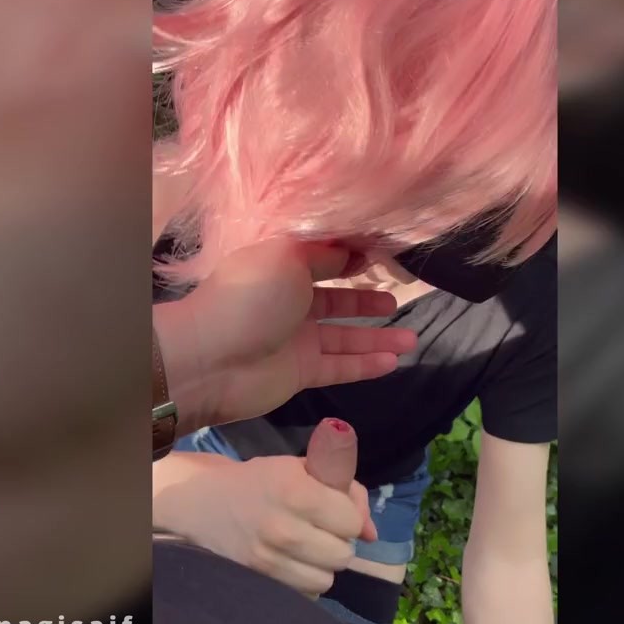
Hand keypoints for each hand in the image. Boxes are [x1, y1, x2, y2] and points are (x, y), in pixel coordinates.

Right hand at [153, 419, 375, 596]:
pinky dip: (305, 581)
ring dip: (323, 565)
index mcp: (295, 489)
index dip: (347, 515)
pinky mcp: (257, 579)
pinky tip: (293, 563)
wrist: (204, 502)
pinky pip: (305, 593)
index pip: (350, 521)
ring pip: (326, 579)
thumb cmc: (262, 480)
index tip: (333, 509)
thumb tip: (372, 534)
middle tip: (320, 530)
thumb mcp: (303, 468)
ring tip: (308, 548)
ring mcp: (267, 557)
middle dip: (338, 542)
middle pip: (343, 555)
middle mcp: (282, 526)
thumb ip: (348, 491)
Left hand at [154, 239, 416, 432]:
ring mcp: (295, 340)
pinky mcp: (300, 372)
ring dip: (378, 338)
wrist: (212, 358)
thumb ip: (325, 253)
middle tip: (398, 300)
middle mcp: (289, 302)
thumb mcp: (289, 255)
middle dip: (367, 299)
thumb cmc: (250, 296)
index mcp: (281, 267)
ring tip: (412, 339)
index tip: (385, 257)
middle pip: (337, 300)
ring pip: (345, 337)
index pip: (324, 260)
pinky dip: (366, 364)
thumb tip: (354, 251)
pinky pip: (340, 366)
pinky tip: (394, 361)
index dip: (352, 259)